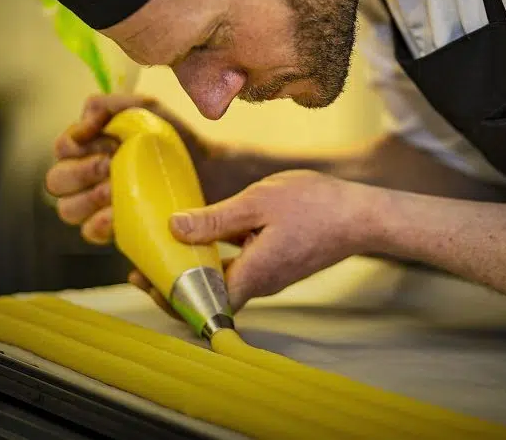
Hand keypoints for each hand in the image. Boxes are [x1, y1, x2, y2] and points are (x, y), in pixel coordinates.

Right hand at [43, 93, 247, 244]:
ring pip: (68, 209)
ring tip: (113, 190)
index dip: (76, 147)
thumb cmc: (177, 137)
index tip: (108, 143)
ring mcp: (101, 205)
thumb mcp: (145, 110)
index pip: (62, 150)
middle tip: (109, 166)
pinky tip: (115, 216)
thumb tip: (82, 122)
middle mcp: (90, 178)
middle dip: (79, 173)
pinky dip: (98, 224)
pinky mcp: (118, 229)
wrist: (213, 169)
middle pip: (57, 182)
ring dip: (87, 199)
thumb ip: (108, 105)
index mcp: (91, 148)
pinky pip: (90, 233)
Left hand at [163, 170, 379, 311]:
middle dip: (172, 281)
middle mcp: (259, 284)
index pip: (201, 304)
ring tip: (164, 246)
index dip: (169, 296)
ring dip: (191, 269)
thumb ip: (215, 219)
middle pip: (206, 296)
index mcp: (252, 275)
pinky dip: (213, 259)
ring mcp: (269, 277)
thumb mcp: (258, 202)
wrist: (362, 215)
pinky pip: (237, 270)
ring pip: (220, 282)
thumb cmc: (316, 205)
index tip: (145, 278)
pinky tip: (204, 234)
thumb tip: (173, 228)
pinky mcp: (276, 265)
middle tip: (143, 262)